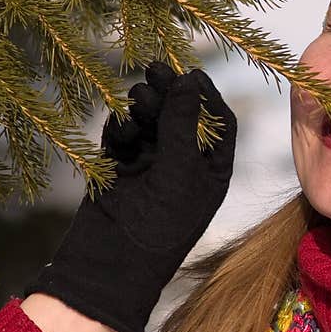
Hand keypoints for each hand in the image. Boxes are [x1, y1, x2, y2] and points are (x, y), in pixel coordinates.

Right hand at [25, 62, 236, 331]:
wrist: (112, 263)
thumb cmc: (159, 223)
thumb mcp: (178, 170)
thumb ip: (182, 123)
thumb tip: (188, 78)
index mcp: (213, 170)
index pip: (219, 122)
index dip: (206, 94)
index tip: (190, 72)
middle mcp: (186, 164)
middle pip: (183, 115)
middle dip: (170, 93)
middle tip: (154, 69)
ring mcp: (153, 165)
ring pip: (152, 120)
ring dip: (145, 106)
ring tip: (137, 99)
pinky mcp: (121, 166)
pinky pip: (124, 134)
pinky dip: (121, 126)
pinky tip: (119, 127)